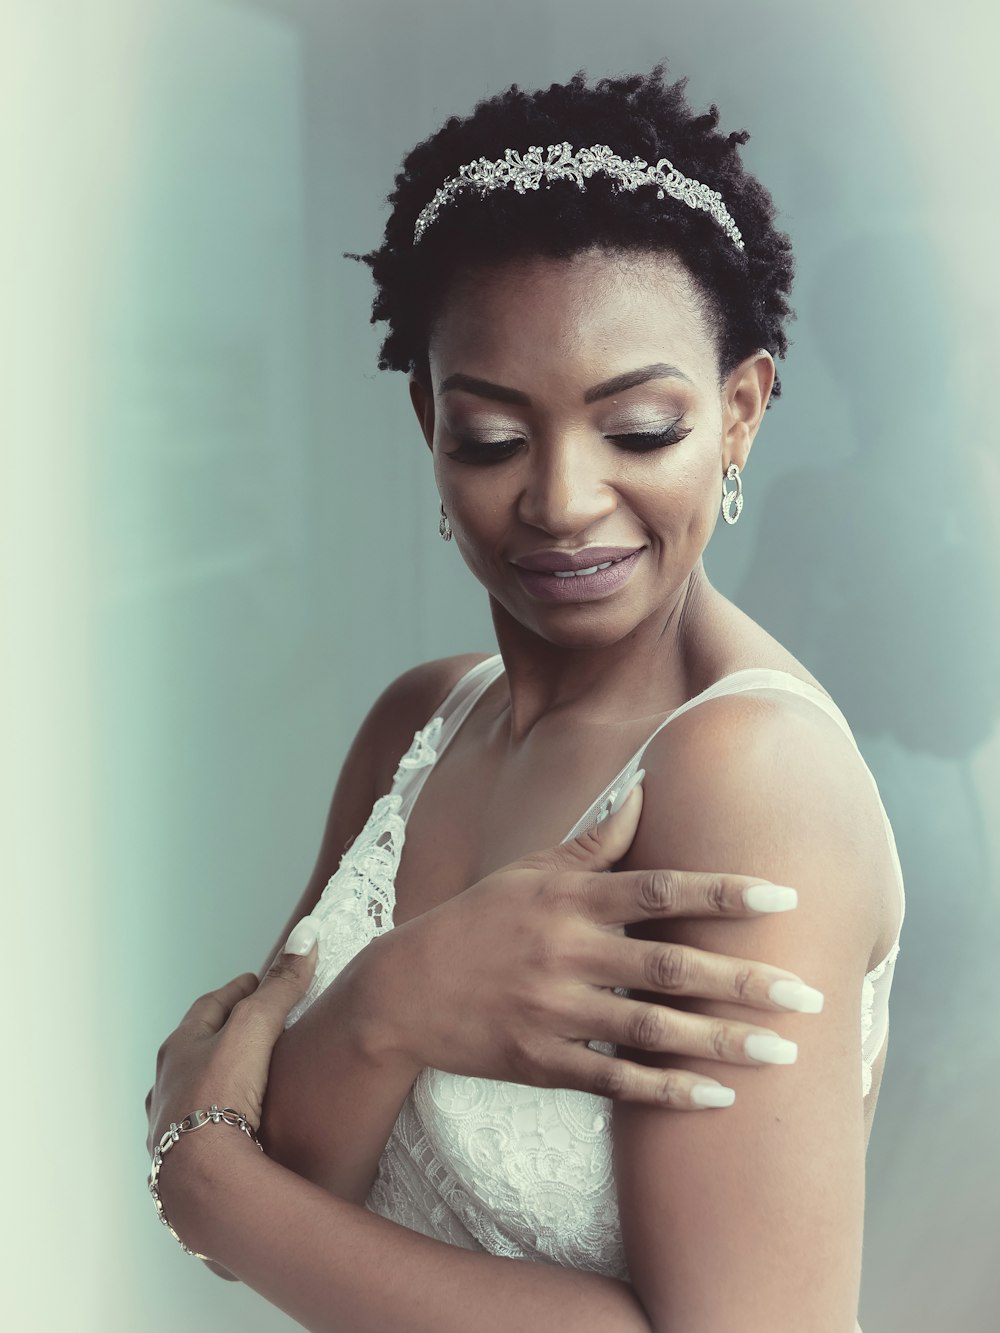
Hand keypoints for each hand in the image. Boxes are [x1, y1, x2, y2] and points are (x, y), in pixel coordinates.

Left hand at [145, 946, 316, 1159]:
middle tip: (254, 1025)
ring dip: (215, 1081)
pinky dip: (217, 1122)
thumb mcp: (255, 1029)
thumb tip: (305, 934)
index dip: (238, 990)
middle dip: (223, 1034)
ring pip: (193, 1092)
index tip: (256, 980)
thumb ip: (281, 986)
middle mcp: (168, 1085)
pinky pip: (200, 1132)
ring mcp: (171, 1126)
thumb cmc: (221, 1099)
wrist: (201, 1181)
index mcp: (180, 1048)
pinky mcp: (183, 1164)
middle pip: (198, 1049)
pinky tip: (234, 1132)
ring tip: (243, 1079)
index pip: (210, 1006)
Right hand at [340, 782, 822, 1108]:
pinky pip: (615, 1081)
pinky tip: (718, 1098)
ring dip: (721, 1043)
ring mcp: (554, 1010)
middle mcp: (566, 950)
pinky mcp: (542, 1062)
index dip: (722, 892)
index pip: (659, 888)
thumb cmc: (481, 920)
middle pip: (669, 965)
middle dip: (743, 980)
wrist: (405, 989)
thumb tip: (646, 789)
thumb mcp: (532, 869)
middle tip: (808, 994)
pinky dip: (668, 1092)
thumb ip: (596, 839)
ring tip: (782, 1053)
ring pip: (652, 1030)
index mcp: (570, 896)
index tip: (784, 896)